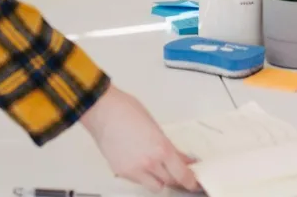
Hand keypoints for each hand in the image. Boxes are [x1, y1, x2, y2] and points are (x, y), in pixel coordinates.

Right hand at [81, 85, 199, 191]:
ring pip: (155, 186)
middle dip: (176, 177)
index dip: (191, 181)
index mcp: (161, 148)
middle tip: (178, 170)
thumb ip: (169, 146)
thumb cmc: (125, 110)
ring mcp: (134, 170)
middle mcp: (149, 162)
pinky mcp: (122, 172)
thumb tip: (180, 157)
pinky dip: (143, 176)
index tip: (194, 182)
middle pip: (170, 182)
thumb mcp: (155, 126)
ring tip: (158, 167)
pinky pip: (138, 181)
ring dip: (160, 179)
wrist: (102, 110)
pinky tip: (140, 163)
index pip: (182, 174)